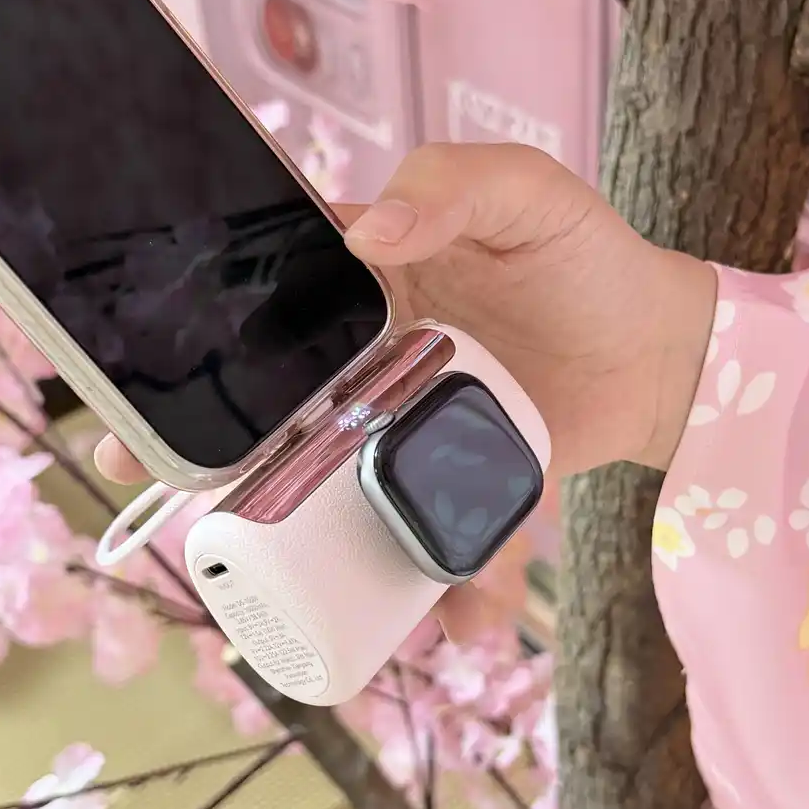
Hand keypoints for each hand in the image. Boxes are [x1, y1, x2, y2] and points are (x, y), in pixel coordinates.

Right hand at [94, 142, 715, 634]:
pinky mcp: (463, 482)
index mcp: (365, 289)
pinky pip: (436, 537)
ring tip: (301, 594)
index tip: (146, 398)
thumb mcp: (524, 191)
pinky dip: (447, 586)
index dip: (196, 347)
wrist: (662, 346)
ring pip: (343, 494)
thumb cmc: (587, 255)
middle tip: (183, 505)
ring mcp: (414, 430)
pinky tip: (459, 623)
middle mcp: (373, 363)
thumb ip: (450, 185)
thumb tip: (368, 237)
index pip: (261, 310)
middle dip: (223, 465)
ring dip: (315, 549)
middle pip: (280, 418)